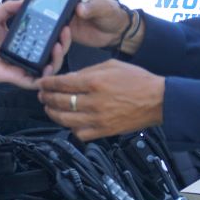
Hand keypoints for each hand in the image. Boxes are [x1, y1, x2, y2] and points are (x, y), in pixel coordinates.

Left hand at [0, 0, 68, 88]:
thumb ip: (10, 7)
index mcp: (24, 40)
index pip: (47, 38)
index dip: (58, 32)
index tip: (65, 22)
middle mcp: (26, 54)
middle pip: (53, 53)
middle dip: (64, 44)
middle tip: (65, 33)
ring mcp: (22, 67)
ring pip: (48, 68)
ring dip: (58, 58)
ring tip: (60, 46)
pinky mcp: (15, 77)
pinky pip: (34, 81)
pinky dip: (44, 77)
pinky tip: (49, 66)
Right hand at [21, 0, 142, 51]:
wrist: (115, 34)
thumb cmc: (111, 13)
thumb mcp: (105, 7)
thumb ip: (93, 7)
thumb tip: (80, 9)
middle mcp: (65, 0)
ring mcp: (62, 14)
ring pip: (43, 10)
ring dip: (33, 10)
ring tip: (26, 12)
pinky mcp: (63, 29)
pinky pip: (50, 27)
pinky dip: (43, 27)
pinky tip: (37, 28)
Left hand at [39, 59, 164, 140]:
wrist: (157, 100)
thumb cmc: (137, 80)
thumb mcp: (111, 65)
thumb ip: (87, 72)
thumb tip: (68, 78)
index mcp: (95, 82)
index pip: (61, 83)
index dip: (47, 83)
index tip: (41, 83)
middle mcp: (93, 102)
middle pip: (59, 102)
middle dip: (46, 98)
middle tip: (42, 95)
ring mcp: (98, 119)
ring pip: (65, 120)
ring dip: (52, 113)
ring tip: (49, 108)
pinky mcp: (104, 131)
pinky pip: (79, 133)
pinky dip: (71, 128)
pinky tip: (69, 121)